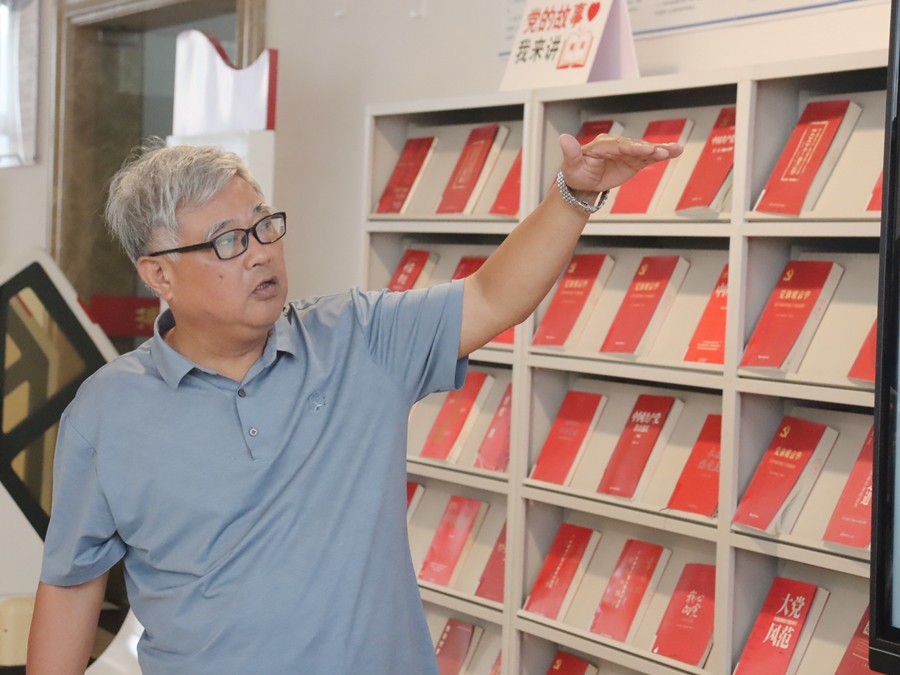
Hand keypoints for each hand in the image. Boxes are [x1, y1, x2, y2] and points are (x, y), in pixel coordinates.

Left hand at [558, 133, 683, 195]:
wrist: (582, 184)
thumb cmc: (575, 174)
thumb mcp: (571, 166)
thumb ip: (570, 153)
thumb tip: (563, 138)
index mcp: (601, 144)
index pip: (618, 145)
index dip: (632, 147)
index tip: (645, 149)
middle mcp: (616, 145)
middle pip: (634, 146)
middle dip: (649, 149)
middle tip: (663, 152)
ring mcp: (626, 152)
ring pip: (645, 150)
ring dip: (660, 150)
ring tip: (675, 150)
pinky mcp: (633, 160)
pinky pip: (648, 157)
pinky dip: (661, 155)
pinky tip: (675, 152)